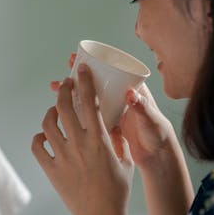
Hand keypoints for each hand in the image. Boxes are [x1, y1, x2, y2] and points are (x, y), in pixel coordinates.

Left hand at [32, 64, 133, 214]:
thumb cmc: (117, 190)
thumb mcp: (125, 160)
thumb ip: (117, 139)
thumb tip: (112, 122)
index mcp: (99, 140)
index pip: (89, 102)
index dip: (84, 81)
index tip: (81, 69)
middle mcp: (79, 144)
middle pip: (64, 107)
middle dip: (63, 90)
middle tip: (66, 84)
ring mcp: (62, 156)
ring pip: (48, 123)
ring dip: (50, 112)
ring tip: (54, 111)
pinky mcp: (51, 169)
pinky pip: (37, 146)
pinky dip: (38, 138)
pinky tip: (45, 136)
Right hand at [50, 53, 176, 170]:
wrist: (156, 158)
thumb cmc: (158, 135)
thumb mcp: (150, 120)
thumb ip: (142, 107)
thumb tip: (130, 94)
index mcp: (131, 90)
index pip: (111, 71)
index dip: (96, 62)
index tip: (81, 56)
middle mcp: (119, 98)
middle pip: (96, 82)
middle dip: (79, 74)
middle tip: (65, 67)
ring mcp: (111, 111)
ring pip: (88, 97)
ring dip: (73, 91)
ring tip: (55, 87)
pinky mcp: (104, 125)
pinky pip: (87, 114)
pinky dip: (74, 110)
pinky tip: (60, 109)